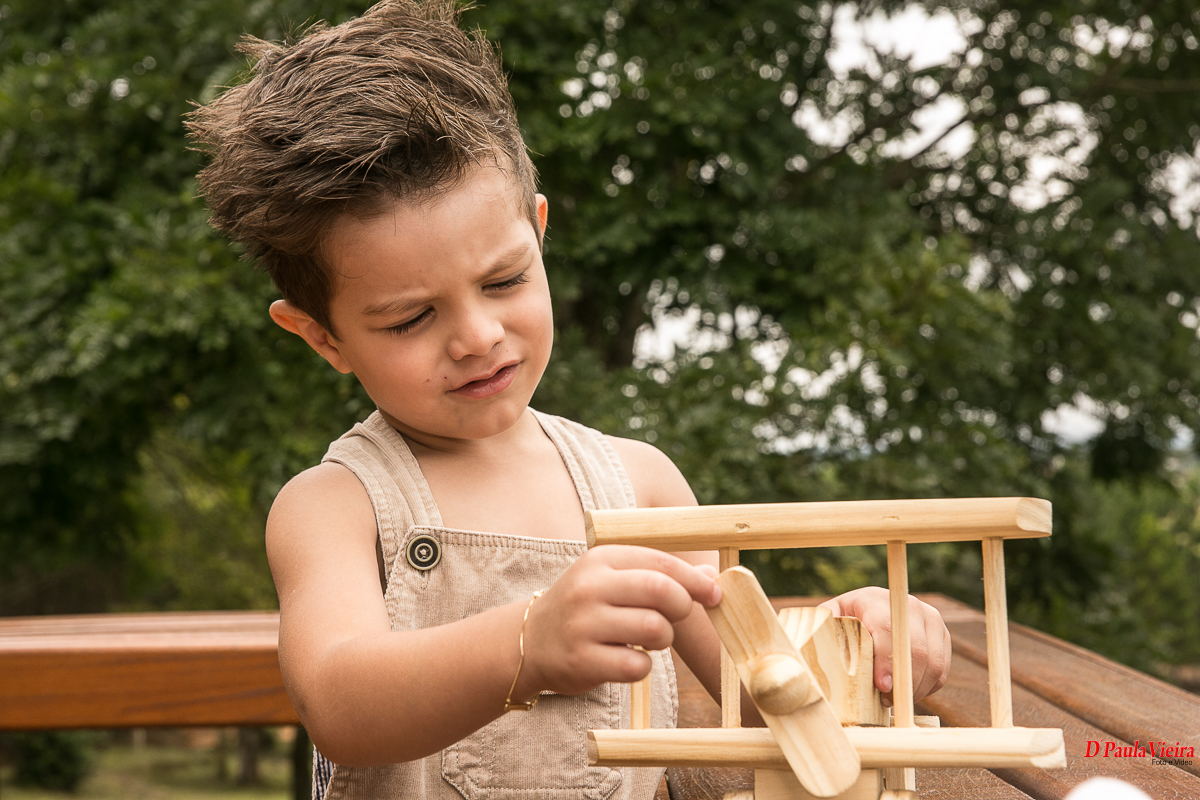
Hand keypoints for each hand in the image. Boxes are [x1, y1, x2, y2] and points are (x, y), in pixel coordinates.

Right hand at [522, 545, 721, 696]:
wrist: (530, 640)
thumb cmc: (586, 607)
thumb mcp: (614, 580)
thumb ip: (659, 575)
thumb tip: (711, 578)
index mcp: (601, 559)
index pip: (661, 562)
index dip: (695, 580)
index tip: (714, 594)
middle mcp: (589, 587)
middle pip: (661, 591)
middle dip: (682, 607)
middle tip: (676, 618)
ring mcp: (583, 624)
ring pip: (654, 629)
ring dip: (663, 639)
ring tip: (649, 639)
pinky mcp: (582, 660)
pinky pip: (636, 665)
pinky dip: (643, 666)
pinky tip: (628, 659)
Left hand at [819, 588, 950, 706]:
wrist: (867, 610)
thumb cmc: (842, 622)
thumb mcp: (828, 621)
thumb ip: (823, 630)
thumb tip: (818, 644)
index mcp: (875, 599)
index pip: (887, 629)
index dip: (886, 660)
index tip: (881, 686)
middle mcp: (908, 605)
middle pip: (915, 649)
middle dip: (902, 682)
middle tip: (885, 701)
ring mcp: (930, 620)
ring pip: (932, 663)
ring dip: (914, 689)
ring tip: (892, 701)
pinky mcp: (942, 637)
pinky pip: (941, 671)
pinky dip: (926, 688)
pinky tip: (906, 694)